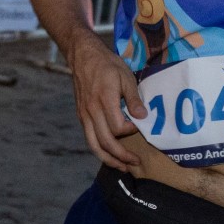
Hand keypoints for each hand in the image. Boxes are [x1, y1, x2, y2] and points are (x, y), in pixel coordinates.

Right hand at [65, 35, 144, 171]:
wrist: (82, 56)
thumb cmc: (106, 64)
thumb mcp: (125, 76)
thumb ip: (133, 98)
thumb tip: (142, 117)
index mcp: (104, 100)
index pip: (118, 128)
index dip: (131, 131)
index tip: (140, 126)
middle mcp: (91, 111)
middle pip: (105, 143)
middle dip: (121, 157)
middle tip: (135, 163)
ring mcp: (84, 115)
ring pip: (94, 145)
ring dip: (109, 159)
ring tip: (122, 167)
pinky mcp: (81, 116)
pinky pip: (89, 139)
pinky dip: (99, 150)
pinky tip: (109, 154)